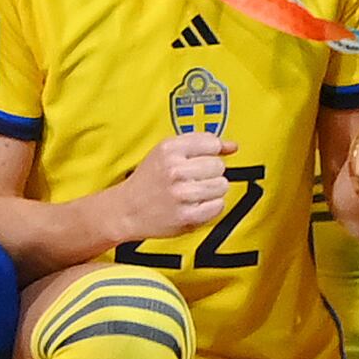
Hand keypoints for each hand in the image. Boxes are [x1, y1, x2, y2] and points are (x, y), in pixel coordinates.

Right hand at [108, 125, 231, 242]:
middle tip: (194, 179)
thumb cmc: (147, 182)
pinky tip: (195, 205)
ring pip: (222, 186)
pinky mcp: (187, 215)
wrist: (126, 210)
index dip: (210, 153)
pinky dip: (210, 207)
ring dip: (212, 191)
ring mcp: (181, 194)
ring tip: (194, 193)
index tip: (203, 159)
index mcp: (169, 149)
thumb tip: (232, 146)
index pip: (211, 143)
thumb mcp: (165, 152)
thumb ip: (199, 144)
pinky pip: (218, 206)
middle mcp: (175, 170)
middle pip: (219, 166)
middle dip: (210, 173)